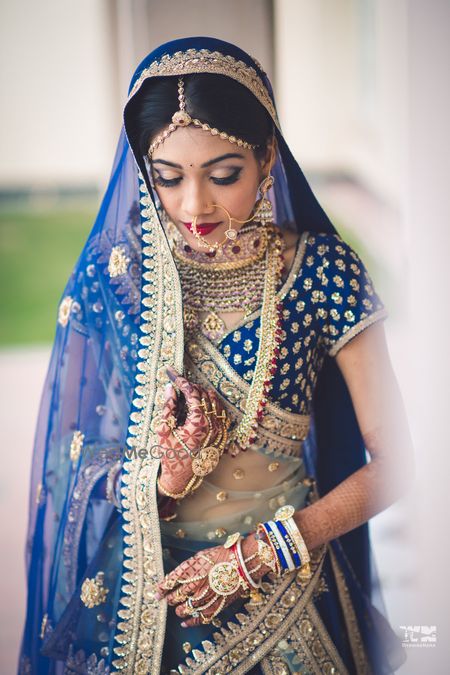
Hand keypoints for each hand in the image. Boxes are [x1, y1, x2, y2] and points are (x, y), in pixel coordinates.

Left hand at [155, 533, 273, 627]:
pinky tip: (185, 623)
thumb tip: (176, 578)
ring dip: (179, 610)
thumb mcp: (201, 556)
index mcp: (191, 569)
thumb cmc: (222, 555)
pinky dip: (191, 622)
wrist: (244, 562)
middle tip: (167, 600)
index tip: (157, 593)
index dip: (161, 589)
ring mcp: (206, 596)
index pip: (169, 582)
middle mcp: (196, 584)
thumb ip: (188, 568)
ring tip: (177, 609)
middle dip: (170, 600)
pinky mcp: (216, 605)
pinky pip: (200, 618)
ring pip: (185, 609)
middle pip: (175, 597)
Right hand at [156, 366, 228, 496]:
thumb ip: (168, 407)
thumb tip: (171, 388)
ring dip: (201, 393)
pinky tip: (202, 402)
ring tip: (187, 391)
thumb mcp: (163, 430)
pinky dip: (211, 404)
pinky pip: (220, 412)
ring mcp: (219, 430)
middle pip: (203, 395)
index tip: (172, 372)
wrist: (181, 477)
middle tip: (177, 382)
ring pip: (214, 401)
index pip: (192, 393)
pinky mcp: (222, 435)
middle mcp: (213, 425)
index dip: (181, 380)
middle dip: (189, 386)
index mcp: (198, 423)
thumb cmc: (170, 455)